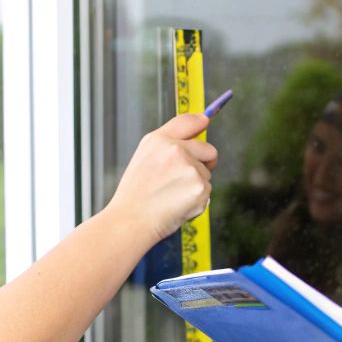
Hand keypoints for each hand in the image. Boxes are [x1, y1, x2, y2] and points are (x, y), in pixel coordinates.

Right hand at [105, 113, 217, 241]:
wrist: (131, 220)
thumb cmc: (136, 191)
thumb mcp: (144, 155)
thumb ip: (170, 138)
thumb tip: (202, 123)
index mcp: (159, 140)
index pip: (189, 122)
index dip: (200, 122)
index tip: (205, 123)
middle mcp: (176, 151)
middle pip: (209, 150)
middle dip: (204, 162)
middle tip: (183, 177)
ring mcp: (190, 170)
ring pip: (206, 174)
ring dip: (195, 184)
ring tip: (171, 194)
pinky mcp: (200, 189)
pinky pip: (207, 192)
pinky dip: (196, 200)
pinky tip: (177, 204)